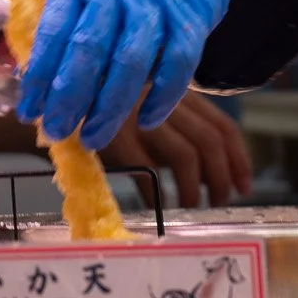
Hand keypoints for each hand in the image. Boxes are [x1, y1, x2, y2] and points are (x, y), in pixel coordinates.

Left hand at [17, 0, 250, 149]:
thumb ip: (63, 15)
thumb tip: (34, 76)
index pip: (54, 31)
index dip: (39, 76)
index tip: (28, 111)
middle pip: (89, 49)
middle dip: (69, 98)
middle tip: (58, 131)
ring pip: (130, 62)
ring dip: (110, 107)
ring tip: (93, 136)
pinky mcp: (192, 14)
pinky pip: (177, 64)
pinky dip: (162, 97)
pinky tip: (147, 121)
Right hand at [103, 92, 251, 208]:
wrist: (53, 102)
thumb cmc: (102, 112)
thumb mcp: (146, 109)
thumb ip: (176, 128)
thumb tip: (213, 172)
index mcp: (175, 90)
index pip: (222, 124)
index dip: (239, 159)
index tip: (244, 186)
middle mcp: (161, 97)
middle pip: (211, 141)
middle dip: (222, 178)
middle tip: (219, 202)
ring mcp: (139, 113)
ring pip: (187, 155)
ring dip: (194, 189)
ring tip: (191, 206)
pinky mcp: (114, 133)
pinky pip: (148, 171)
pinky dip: (158, 194)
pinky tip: (158, 207)